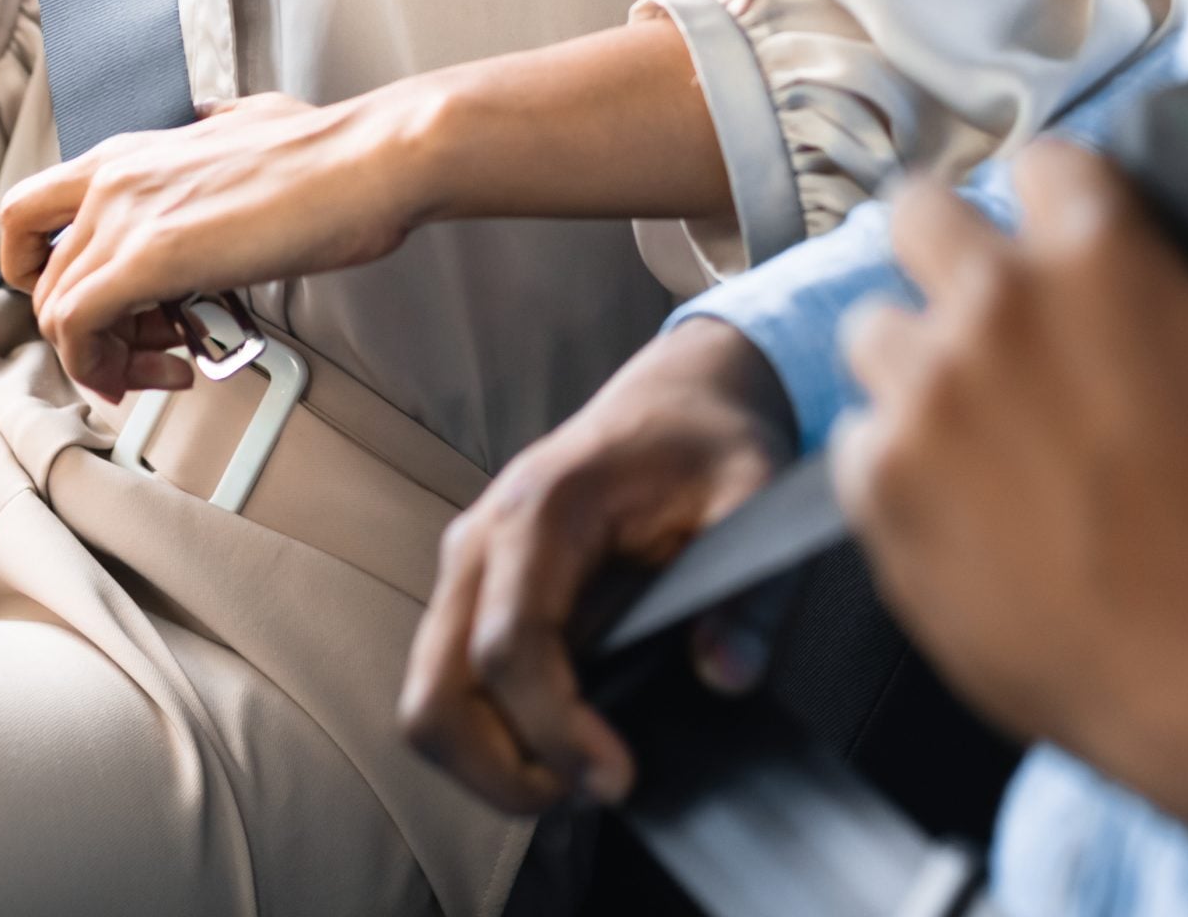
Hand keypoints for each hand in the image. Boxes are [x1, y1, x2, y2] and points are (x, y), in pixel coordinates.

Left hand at [0, 85, 446, 397]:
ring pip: (56, 313)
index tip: (101, 308)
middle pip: (43, 279)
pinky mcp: (146, 258)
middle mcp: (111, 178)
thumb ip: (213, 128)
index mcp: (129, 151)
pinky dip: (106, 366)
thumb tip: (214, 125)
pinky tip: (170, 370)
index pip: (31, 216)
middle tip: (148, 351)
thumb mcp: (248, 122)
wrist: (369, 162)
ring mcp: (124, 215)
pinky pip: (78, 330)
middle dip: (89, 333)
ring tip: (167, 367)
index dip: (50, 275)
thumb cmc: (330, 154)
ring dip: (105, 358)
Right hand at [401, 321, 798, 811]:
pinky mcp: (474, 593)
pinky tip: (563, 744)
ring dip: (491, 763)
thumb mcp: (756, 498)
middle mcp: (482, 539)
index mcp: (542, 507)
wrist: (676, 395)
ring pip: (431, 699)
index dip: (554, 733)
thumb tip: (725, 675)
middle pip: (438, 692)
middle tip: (591, 791)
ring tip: (580, 775)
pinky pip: (449, 685)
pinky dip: (491, 737)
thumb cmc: (709, 442)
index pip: (509, 648)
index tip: (618, 777)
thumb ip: (750, 591)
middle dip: (502, 771)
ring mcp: (467, 568)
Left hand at [835, 142, 1187, 831]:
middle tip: (973, 317)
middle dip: (943, 255)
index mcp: (1099, 250)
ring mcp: (930, 386)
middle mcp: (999, 299)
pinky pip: (857, 442)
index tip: (1042, 247)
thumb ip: (1140, 287)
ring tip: (969, 440)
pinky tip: (958, 515)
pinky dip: (895, 470)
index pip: (1036, 162)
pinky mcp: (882, 477)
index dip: (1042, 209)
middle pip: (916, 211)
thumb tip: (1100, 267)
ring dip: (912, 371)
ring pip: (872, 330)